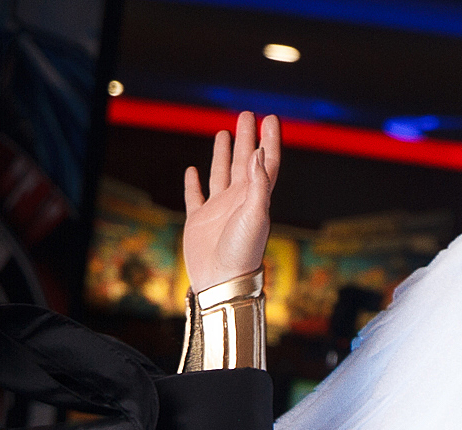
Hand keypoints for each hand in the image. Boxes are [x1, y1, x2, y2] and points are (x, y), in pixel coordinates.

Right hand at [180, 111, 280, 289]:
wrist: (222, 283)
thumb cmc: (243, 253)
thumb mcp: (255, 215)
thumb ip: (258, 185)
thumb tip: (259, 152)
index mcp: (255, 198)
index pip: (266, 162)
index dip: (269, 140)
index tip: (269, 118)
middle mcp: (239, 200)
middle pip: (244, 161)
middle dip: (247, 138)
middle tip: (247, 114)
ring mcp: (219, 210)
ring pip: (222, 174)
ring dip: (223, 154)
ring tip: (224, 133)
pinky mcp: (199, 221)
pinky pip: (196, 197)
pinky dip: (193, 183)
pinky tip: (192, 171)